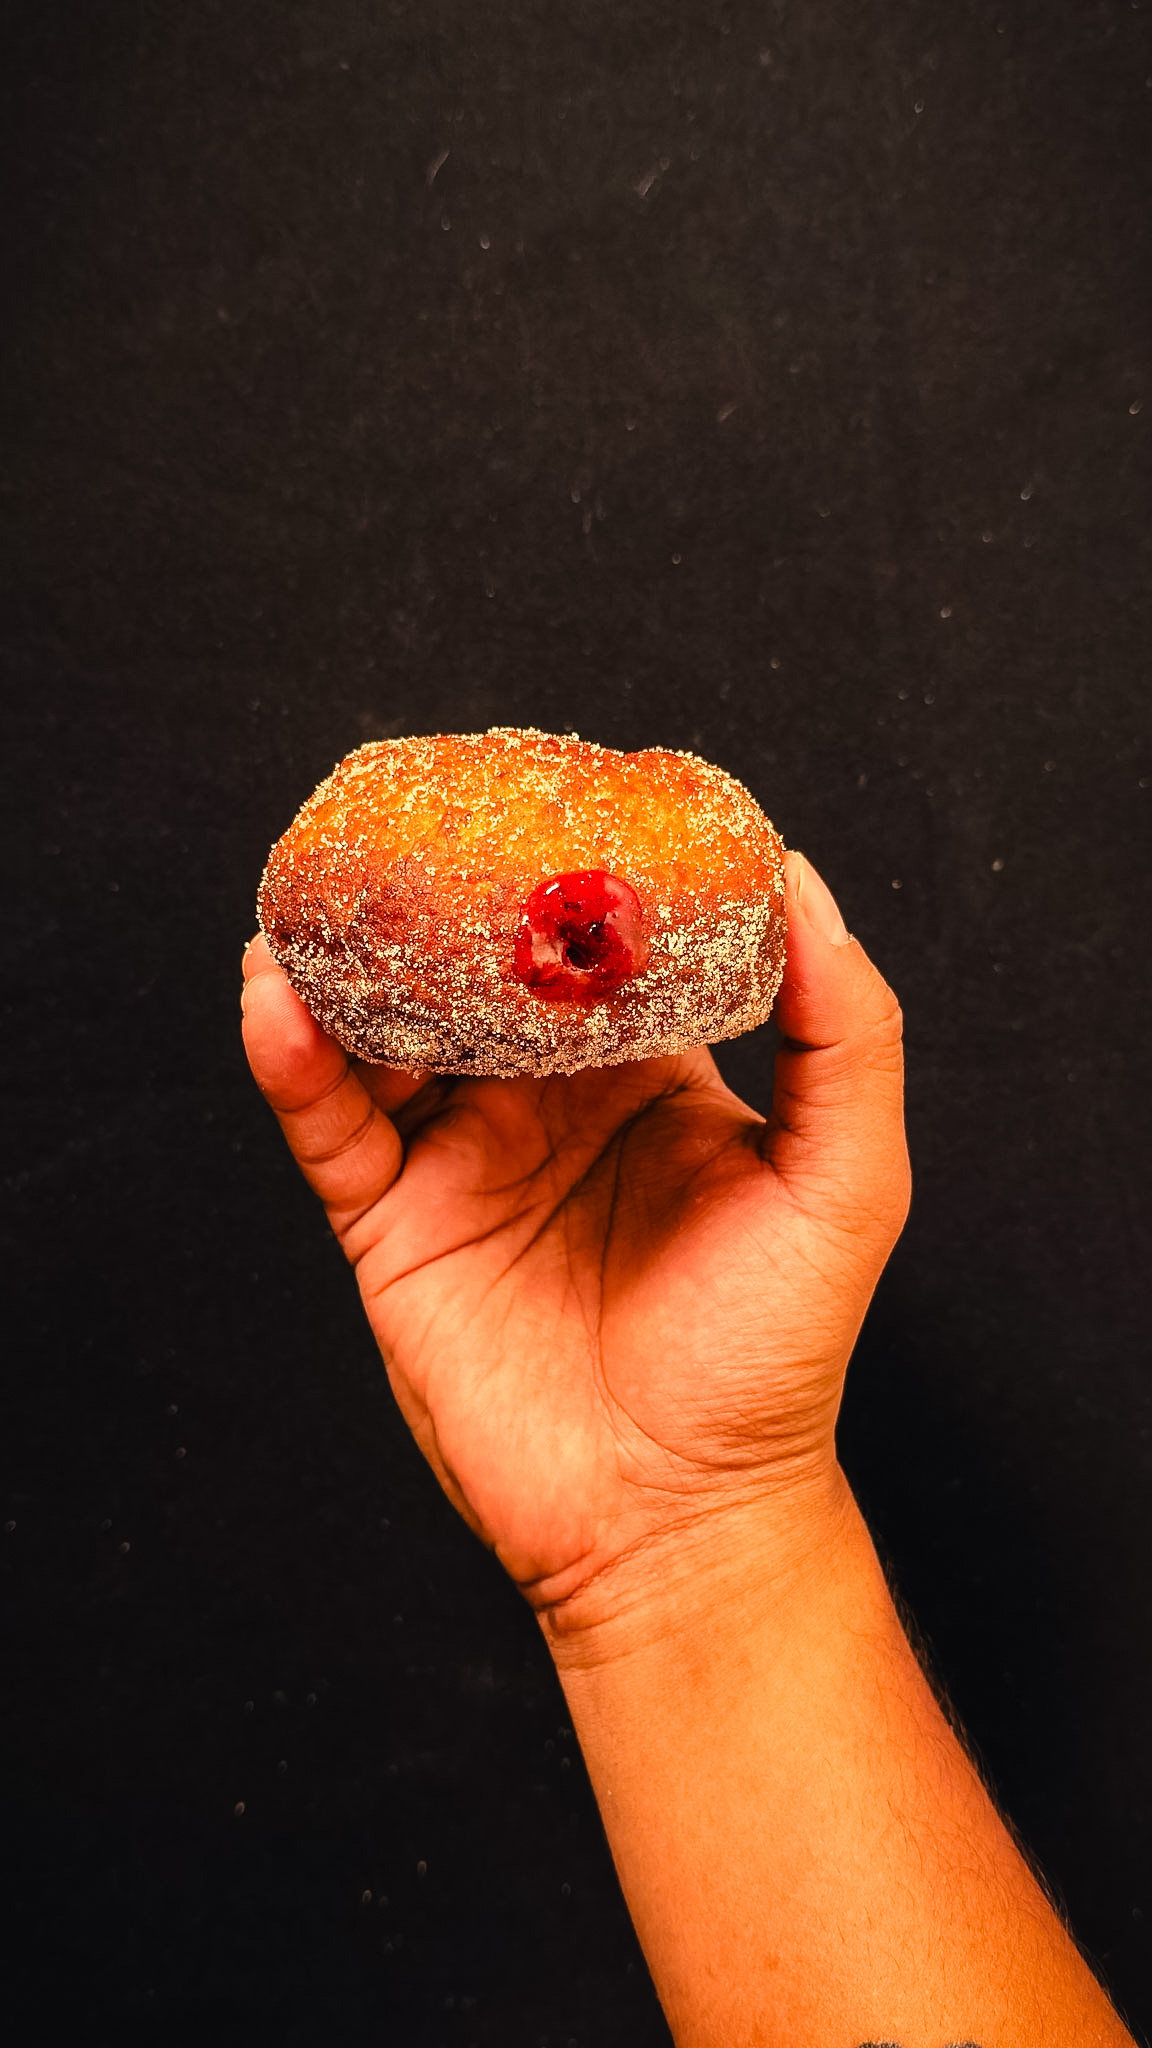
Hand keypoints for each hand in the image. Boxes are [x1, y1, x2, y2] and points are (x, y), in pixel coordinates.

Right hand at [241, 852, 909, 1627]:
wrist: (673, 1518)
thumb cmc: (771, 1360)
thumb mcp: (844, 1184)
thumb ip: (847, 1035)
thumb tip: (801, 882)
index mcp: (642, 1077)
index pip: (590, 947)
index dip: (562, 871)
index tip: (537, 789)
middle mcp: (542, 1104)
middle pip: (469, 970)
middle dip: (434, 895)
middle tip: (401, 815)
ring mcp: (458, 1160)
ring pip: (381, 1030)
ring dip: (344, 958)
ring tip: (317, 886)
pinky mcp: (390, 1225)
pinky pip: (328, 1124)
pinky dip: (292, 1058)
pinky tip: (277, 992)